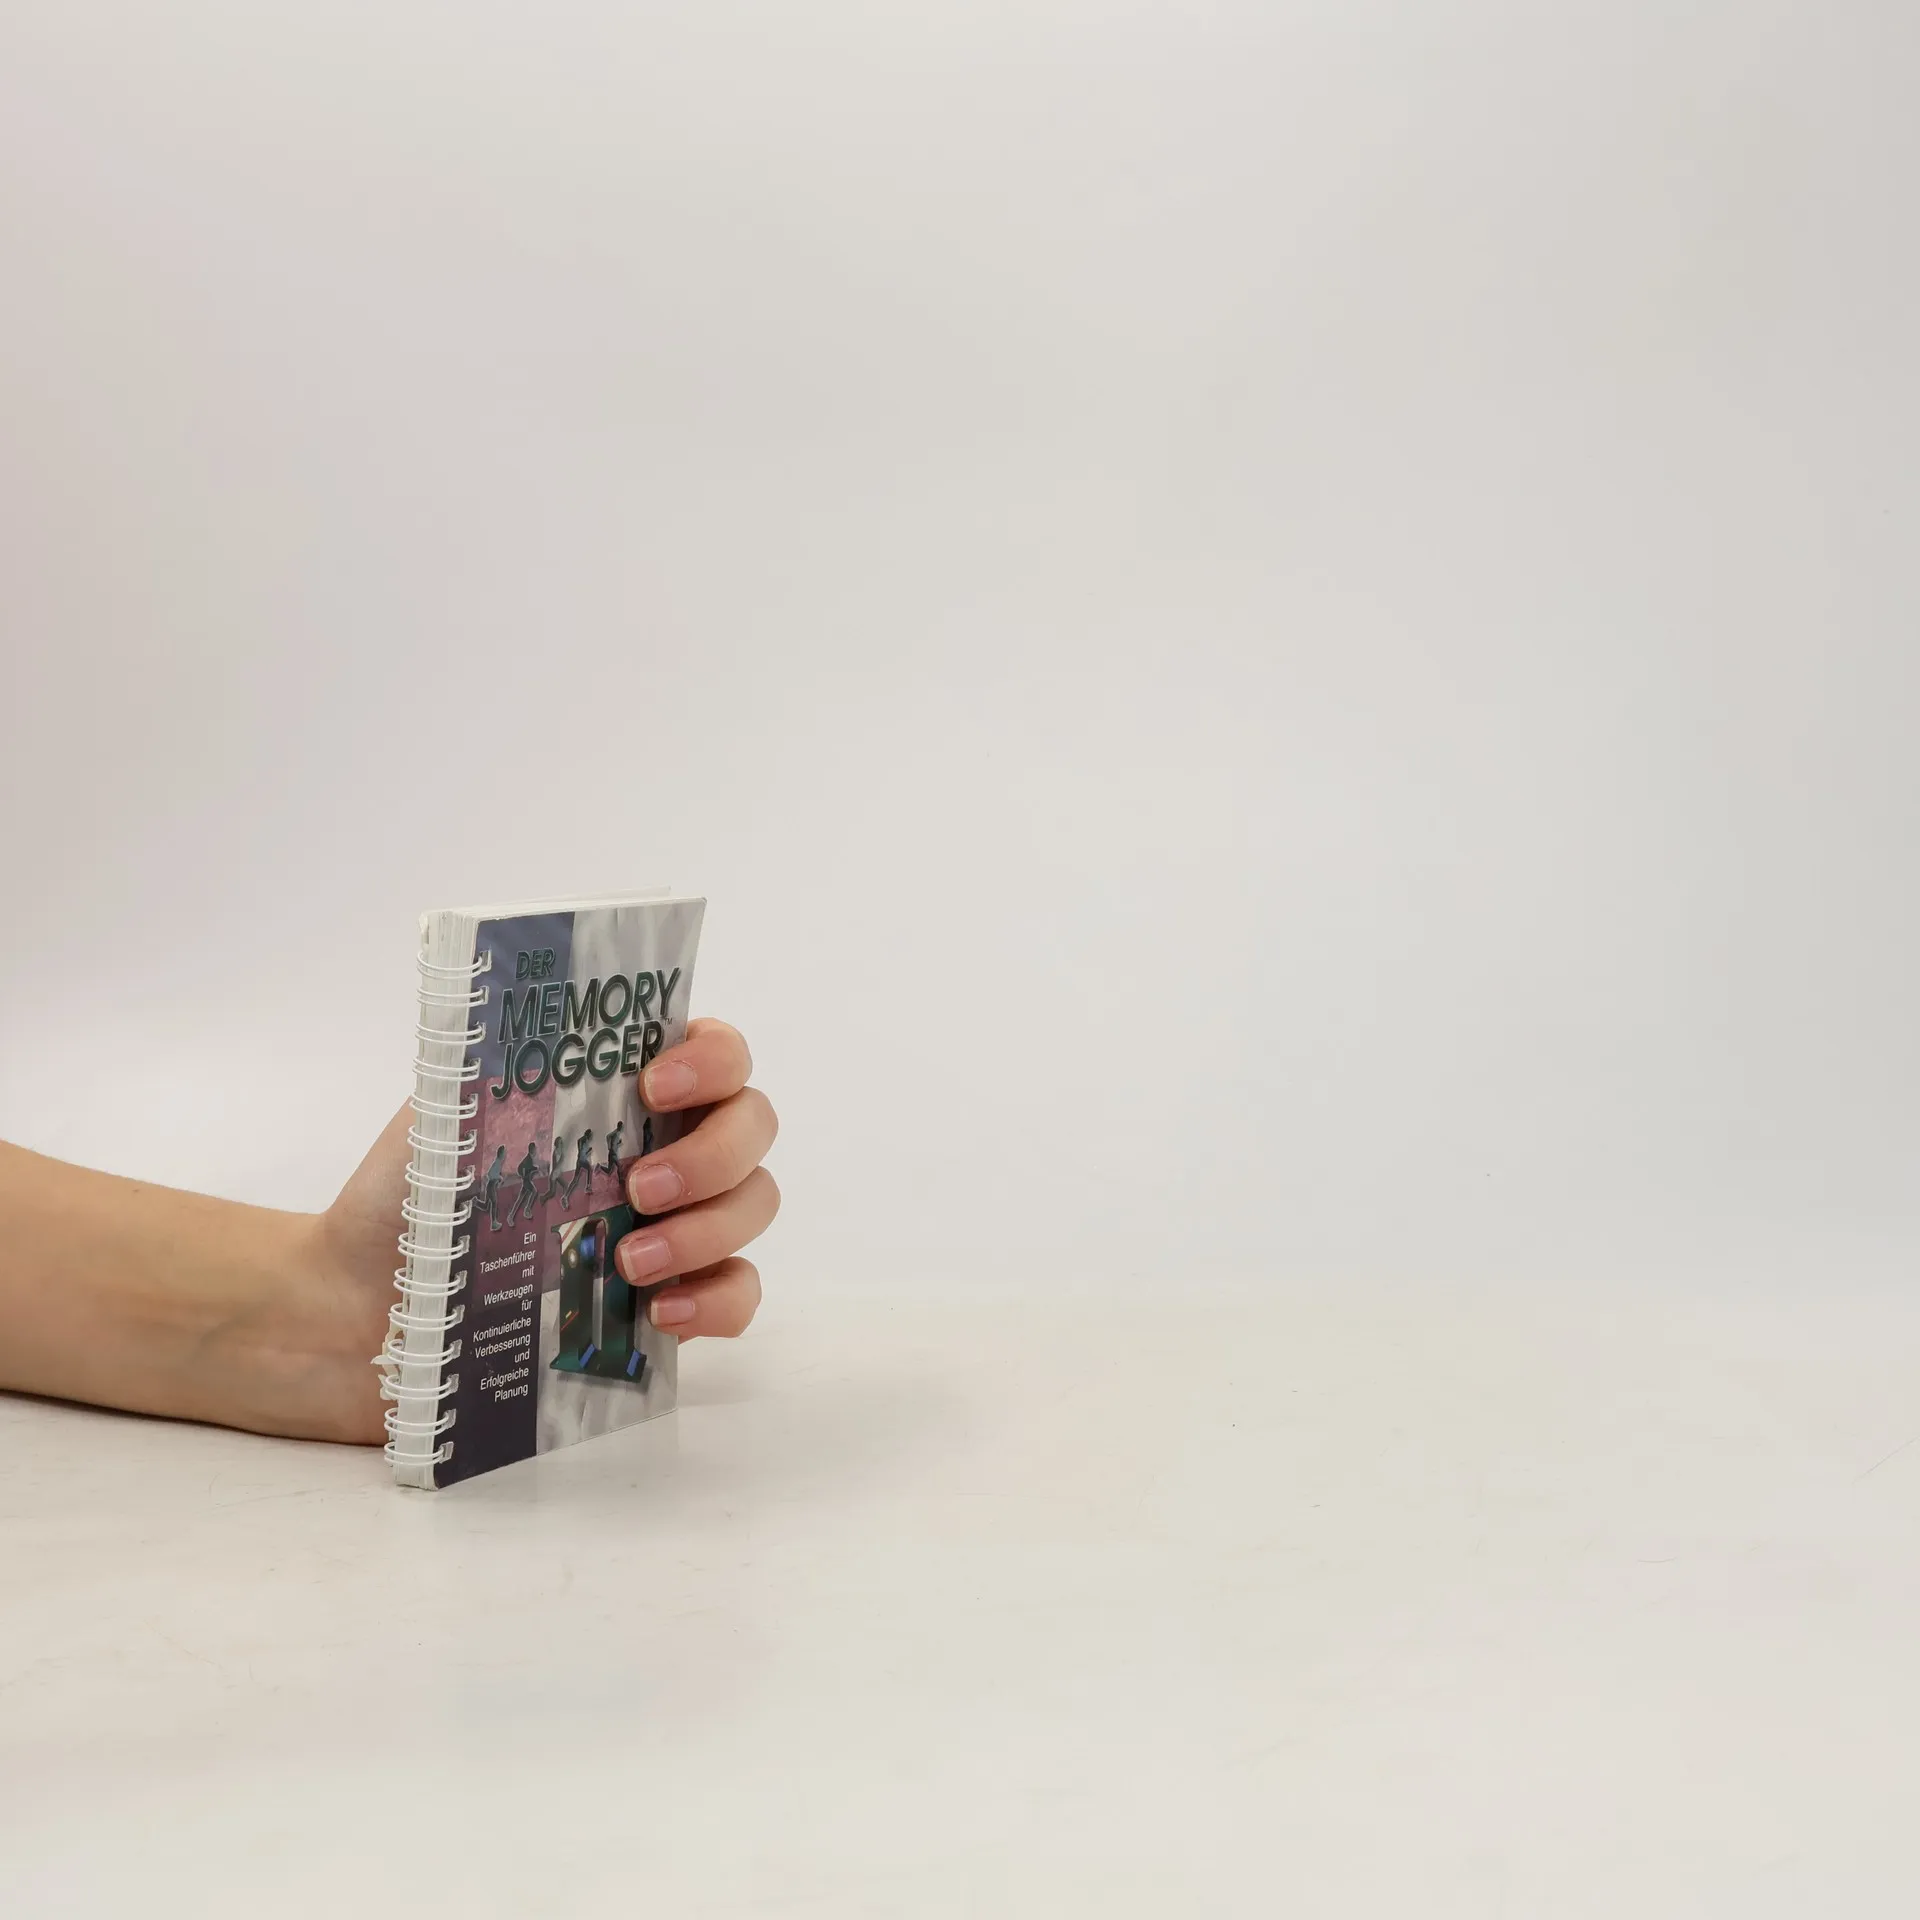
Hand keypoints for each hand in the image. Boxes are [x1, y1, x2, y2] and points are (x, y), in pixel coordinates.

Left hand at [318, 1018, 776, 1440]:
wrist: (354, 1312)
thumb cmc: (403, 1199)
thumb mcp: (449, 1113)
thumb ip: (513, 1067)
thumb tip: (553, 1019)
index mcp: (619, 1088)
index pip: (715, 1049)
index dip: (709, 1060)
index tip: (653, 1086)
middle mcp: (663, 1145)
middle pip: (754, 1125)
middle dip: (712, 1155)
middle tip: (636, 1190)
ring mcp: (674, 1226)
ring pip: (755, 1205)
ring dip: (708, 1230)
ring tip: (627, 1265)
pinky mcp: (669, 1300)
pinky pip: (740, 1293)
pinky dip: (718, 1300)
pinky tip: (662, 1313)